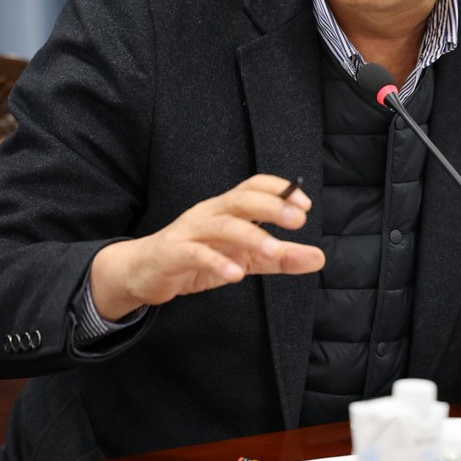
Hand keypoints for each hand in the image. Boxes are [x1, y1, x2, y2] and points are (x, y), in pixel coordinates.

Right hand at [89, 175, 324, 320]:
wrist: (141, 272)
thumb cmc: (195, 260)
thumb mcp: (244, 259)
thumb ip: (279, 258)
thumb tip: (319, 257)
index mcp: (225, 208)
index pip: (253, 186)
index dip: (280, 190)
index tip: (305, 205)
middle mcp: (208, 213)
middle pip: (241, 199)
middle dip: (271, 206)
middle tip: (298, 220)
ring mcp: (189, 231)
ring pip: (222, 225)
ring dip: (251, 235)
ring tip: (274, 250)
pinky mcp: (172, 253)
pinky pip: (195, 254)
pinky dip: (216, 262)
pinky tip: (236, 274)